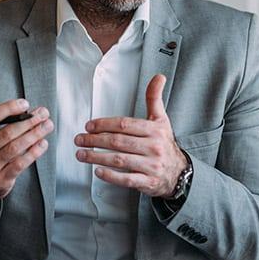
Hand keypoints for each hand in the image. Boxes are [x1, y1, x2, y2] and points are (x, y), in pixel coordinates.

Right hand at [0, 79, 53, 219]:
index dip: (9, 108)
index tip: (26, 103)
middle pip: (8, 133)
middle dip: (29, 122)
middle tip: (44, 113)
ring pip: (16, 148)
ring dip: (35, 135)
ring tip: (48, 125)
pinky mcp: (1, 180)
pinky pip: (20, 164)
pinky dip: (34, 152)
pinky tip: (43, 143)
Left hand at [74, 74, 187, 197]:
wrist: (179, 172)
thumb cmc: (164, 144)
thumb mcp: (161, 120)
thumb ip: (154, 98)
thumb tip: (158, 77)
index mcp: (154, 130)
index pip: (124, 124)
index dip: (104, 124)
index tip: (89, 126)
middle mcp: (153, 147)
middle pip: (118, 142)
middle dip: (95, 140)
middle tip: (80, 139)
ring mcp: (151, 165)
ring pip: (119, 160)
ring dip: (97, 157)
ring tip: (82, 154)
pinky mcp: (148, 182)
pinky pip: (126, 179)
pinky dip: (111, 176)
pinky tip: (98, 171)